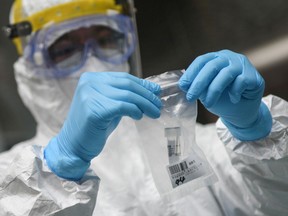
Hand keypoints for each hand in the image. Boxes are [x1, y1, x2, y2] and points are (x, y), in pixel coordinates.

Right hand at [44, 72, 161, 179]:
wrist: (73, 145)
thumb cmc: (93, 126)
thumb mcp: (110, 105)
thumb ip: (125, 96)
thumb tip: (151, 89)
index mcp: (92, 78)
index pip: (124, 78)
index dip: (142, 84)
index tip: (156, 91)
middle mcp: (89, 83)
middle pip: (127, 85)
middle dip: (147, 95)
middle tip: (158, 104)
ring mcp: (90, 95)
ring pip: (127, 95)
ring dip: (145, 104)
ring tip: (154, 112)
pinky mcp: (94, 109)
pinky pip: (122, 106)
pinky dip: (135, 110)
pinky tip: (139, 116)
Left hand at [179, 50, 271, 140]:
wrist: (241, 112)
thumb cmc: (222, 100)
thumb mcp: (205, 92)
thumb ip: (197, 86)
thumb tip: (183, 84)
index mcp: (215, 58)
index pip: (201, 61)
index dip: (191, 73)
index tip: (182, 86)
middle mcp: (229, 58)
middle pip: (211, 66)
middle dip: (199, 83)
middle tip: (190, 97)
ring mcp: (242, 65)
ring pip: (225, 74)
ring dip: (214, 91)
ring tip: (208, 104)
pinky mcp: (253, 76)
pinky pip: (241, 82)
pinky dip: (234, 93)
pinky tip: (234, 99)